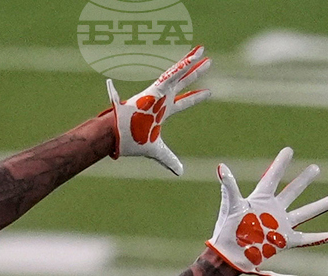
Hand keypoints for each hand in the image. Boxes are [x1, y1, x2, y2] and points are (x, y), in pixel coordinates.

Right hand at [106, 46, 211, 175]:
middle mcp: (162, 99)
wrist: (118, 136)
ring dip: (192, 62)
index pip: (183, 103)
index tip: (209, 92)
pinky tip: (193, 58)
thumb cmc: (132, 141)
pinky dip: (182, 66)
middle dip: (196, 73)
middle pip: (183, 83)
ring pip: (179, 74)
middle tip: (209, 62)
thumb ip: (169, 159)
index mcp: (162, 112)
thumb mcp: (157, 152)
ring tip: (204, 51)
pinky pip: (171, 75)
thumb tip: (180, 172)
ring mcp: (159, 93)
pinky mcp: (155, 90)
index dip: (195, 98)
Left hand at [205, 148, 327, 275]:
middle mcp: (273, 210)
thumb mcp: (230, 205)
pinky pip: (306, 239)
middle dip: (304, 180)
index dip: (280, 164)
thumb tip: (221, 167)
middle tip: (316, 168)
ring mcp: (280, 226)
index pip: (272, 177)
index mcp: (260, 199)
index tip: (289, 150)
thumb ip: (229, 186)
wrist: (229, 256)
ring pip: (304, 213)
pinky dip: (320, 238)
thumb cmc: (227, 230)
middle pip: (292, 191)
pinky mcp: (284, 242)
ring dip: (319, 206)